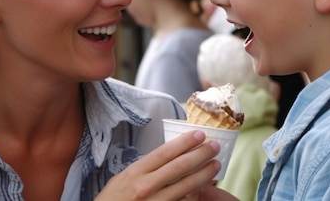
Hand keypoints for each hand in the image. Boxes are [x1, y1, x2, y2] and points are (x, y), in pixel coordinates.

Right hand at [96, 130, 233, 199]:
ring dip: (204, 174)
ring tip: (216, 164)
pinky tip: (206, 187)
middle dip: (200, 154)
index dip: (184, 142)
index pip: (165, 153)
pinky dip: (196, 193)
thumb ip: (145, 168)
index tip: (199, 134)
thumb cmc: (113, 199)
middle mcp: (146, 186)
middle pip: (179, 167)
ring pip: (186, 186)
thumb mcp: (124, 178)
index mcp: (136, 172)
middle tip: (214, 146)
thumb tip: (168, 156)